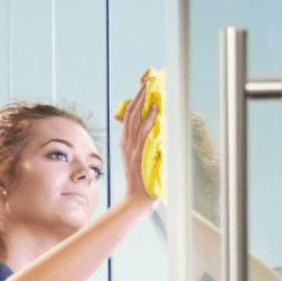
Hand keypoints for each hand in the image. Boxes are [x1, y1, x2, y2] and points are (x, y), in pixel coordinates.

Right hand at [116, 72, 158, 205]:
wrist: (138, 199)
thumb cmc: (143, 181)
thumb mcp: (140, 159)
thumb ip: (145, 145)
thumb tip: (155, 132)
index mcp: (125, 143)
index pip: (129, 117)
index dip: (135, 101)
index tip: (143, 87)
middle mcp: (126, 143)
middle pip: (131, 114)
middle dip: (139, 95)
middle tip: (147, 80)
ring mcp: (132, 148)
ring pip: (135, 119)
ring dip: (143, 101)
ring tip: (150, 87)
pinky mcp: (139, 153)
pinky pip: (144, 132)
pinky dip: (150, 118)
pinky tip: (155, 108)